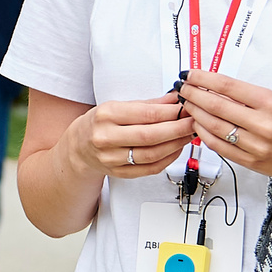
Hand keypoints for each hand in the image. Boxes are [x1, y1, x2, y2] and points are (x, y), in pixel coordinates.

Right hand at [66, 95, 194, 181]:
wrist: (78, 147)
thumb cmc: (98, 124)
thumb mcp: (117, 106)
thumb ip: (148, 104)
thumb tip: (175, 99)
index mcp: (106, 115)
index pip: (146, 114)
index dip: (171, 112)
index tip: (186, 107)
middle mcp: (106, 137)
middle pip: (150, 135)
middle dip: (177, 128)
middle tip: (193, 121)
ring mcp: (112, 158)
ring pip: (152, 154)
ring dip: (176, 144)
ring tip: (188, 134)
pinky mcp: (120, 173)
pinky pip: (150, 168)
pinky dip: (168, 159)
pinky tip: (176, 149)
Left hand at [177, 70, 271, 196]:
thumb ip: (246, 97)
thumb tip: (213, 87)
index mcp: (271, 103)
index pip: (228, 86)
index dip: (204, 79)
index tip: (190, 74)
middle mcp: (263, 124)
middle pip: (217, 106)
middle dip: (193, 95)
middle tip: (181, 88)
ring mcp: (256, 146)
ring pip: (214, 127)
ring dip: (195, 114)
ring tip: (186, 104)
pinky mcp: (250, 162)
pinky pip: (219, 147)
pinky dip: (204, 135)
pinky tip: (197, 125)